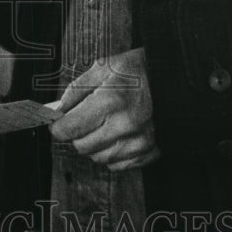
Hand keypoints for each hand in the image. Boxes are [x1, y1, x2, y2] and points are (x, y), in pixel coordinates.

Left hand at [48, 47, 160, 171]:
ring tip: (106, 123)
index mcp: (110, 100)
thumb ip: (76, 90)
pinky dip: (114, 152)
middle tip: (85, 119)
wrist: (173, 78)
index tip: (57, 124)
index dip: (58, 127)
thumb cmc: (137, 70)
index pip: (70, 129)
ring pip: (99, 158)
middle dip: (77, 134)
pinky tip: (120, 134)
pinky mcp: (150, 151)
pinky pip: (118, 164)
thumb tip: (57, 110)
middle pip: (82, 147)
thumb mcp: (103, 67)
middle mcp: (126, 124)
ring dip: (96, 144)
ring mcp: (140, 141)